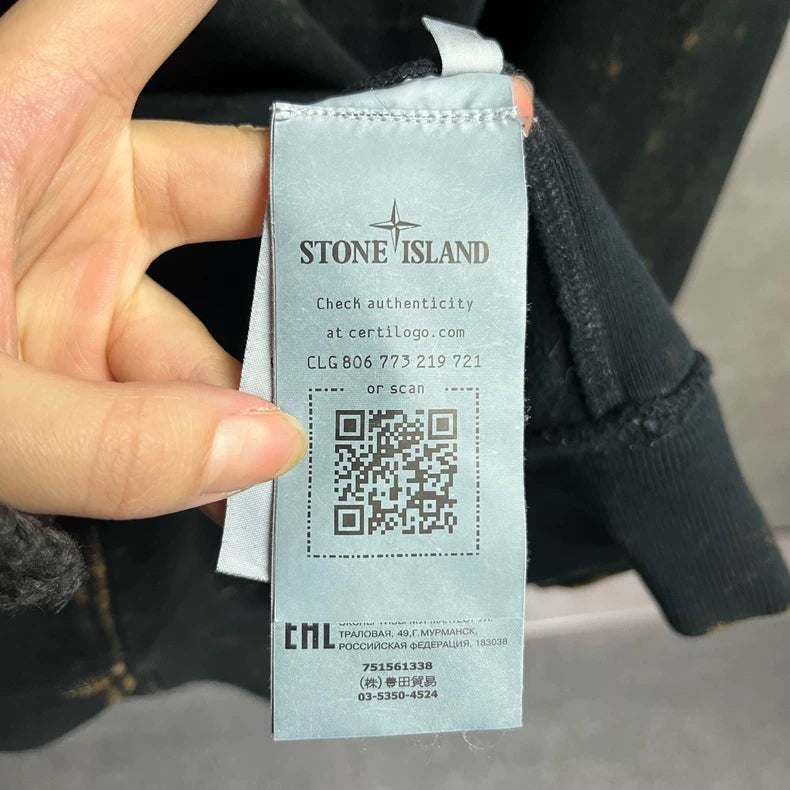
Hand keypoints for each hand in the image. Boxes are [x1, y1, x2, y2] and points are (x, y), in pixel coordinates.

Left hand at [0, 0, 532, 522]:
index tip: (388, 50)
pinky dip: (203, 445)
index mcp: (30, 120)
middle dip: (331, 248)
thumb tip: (277, 453)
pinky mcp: (66, 350)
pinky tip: (243, 487)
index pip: (153, 5)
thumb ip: (113, 442)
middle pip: (239, 184)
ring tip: (327, 445)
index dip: (244, 2)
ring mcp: (71, 272)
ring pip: (206, 325)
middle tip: (426, 278)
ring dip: (259, 397)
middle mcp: (65, 183)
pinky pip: (162, 394)